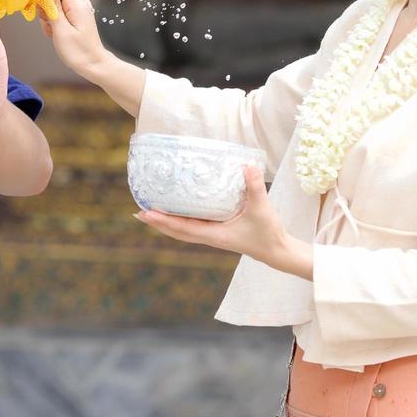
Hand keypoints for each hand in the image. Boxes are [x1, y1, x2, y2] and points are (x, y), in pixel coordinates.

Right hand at [40, 0, 111, 80]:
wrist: (93, 65)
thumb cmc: (79, 51)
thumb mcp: (61, 29)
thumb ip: (52, 7)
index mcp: (77, 3)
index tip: (39, 4)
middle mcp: (79, 3)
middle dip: (46, 9)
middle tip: (49, 25)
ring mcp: (78, 10)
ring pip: (55, 6)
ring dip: (49, 19)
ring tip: (54, 33)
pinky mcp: (76, 17)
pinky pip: (59, 14)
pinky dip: (54, 24)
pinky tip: (56, 35)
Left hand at [133, 167, 309, 277]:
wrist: (278, 250)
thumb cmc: (269, 232)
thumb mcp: (261, 207)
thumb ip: (254, 186)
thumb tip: (246, 165)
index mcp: (214, 235)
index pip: (182, 228)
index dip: (163, 221)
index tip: (146, 213)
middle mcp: (209, 237)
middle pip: (176, 232)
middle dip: (157, 222)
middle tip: (138, 212)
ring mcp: (213, 236)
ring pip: (183, 230)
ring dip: (165, 223)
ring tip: (149, 213)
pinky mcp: (218, 232)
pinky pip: (192, 227)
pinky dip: (180, 221)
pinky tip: (177, 212)